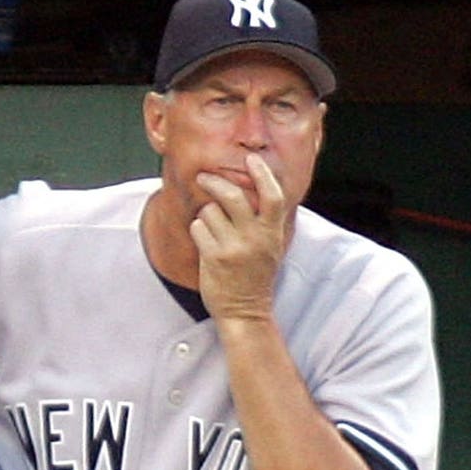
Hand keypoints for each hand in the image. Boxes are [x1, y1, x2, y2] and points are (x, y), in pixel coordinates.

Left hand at [189, 154, 286, 321]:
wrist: (245, 310)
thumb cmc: (255, 275)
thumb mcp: (271, 246)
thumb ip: (265, 220)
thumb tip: (254, 187)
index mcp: (272, 233)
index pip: (273, 196)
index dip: (263, 174)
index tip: (251, 159)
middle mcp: (255, 238)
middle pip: (233, 196)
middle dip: (214, 181)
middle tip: (204, 177)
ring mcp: (234, 248)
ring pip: (210, 210)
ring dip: (205, 214)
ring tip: (211, 228)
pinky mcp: (214, 258)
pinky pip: (197, 227)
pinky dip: (197, 230)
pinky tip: (205, 242)